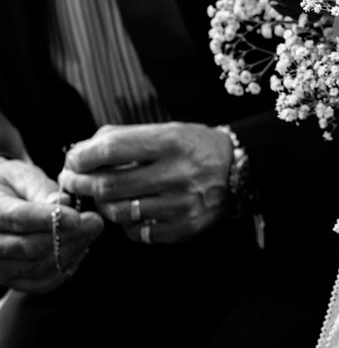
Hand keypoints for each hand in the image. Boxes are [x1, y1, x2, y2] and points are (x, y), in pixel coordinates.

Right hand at [0, 159, 102, 291]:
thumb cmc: (7, 185)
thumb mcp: (19, 176)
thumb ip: (39, 188)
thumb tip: (62, 202)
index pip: (17, 218)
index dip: (49, 219)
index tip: (77, 218)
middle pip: (29, 246)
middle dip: (68, 235)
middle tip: (95, 221)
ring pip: (36, 267)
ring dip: (70, 251)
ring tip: (90, 232)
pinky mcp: (8, 278)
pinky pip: (39, 283)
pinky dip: (63, 269)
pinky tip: (79, 249)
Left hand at [59, 123, 233, 243]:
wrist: (239, 170)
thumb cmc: (195, 147)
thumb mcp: (166, 131)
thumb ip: (124, 138)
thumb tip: (81, 152)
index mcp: (172, 142)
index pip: (111, 149)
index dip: (82, 156)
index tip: (73, 159)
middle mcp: (178, 173)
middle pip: (108, 184)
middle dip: (81, 183)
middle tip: (73, 180)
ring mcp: (181, 204)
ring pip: (118, 212)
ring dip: (101, 204)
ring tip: (103, 195)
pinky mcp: (183, 228)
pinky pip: (136, 232)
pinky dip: (126, 223)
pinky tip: (132, 210)